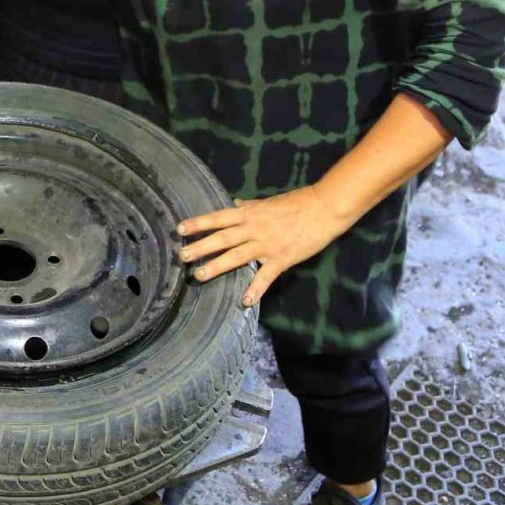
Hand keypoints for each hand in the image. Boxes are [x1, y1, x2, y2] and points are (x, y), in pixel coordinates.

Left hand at [177, 186, 345, 306]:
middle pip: (222, 238)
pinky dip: (255, 289)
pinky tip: (245, 301)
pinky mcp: (282, 258)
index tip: (180, 229)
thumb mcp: (268, 202)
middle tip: (181, 256)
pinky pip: (265, 276)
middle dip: (200, 247)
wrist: (323, 208)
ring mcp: (267, 244)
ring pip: (237, 256)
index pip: (219, 217)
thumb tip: (235, 204)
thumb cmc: (296, 203)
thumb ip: (250, 206)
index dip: (199, 223)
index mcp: (250, 213)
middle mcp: (254, 228)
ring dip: (217, 266)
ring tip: (199, 275)